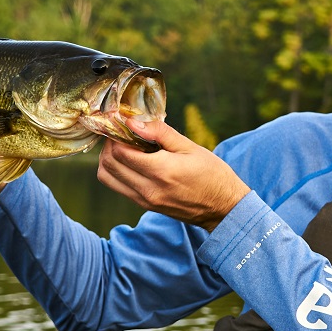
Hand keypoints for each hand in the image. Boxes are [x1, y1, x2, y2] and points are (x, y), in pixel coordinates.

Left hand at [96, 118, 250, 230]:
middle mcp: (148, 189)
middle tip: (120, 132)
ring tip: (123, 146)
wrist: (224, 208)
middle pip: (108, 165)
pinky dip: (117, 171)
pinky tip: (131, 160)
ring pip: (107, 178)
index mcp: (161, 171)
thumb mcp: (190, 147)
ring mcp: (145, 201)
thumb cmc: (213, 175)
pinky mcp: (145, 206)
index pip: (120, 152)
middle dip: (109, 145)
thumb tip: (133, 121)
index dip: (115, 134)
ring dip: (109, 159)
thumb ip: (159, 133)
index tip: (120, 122)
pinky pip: (119, 187)